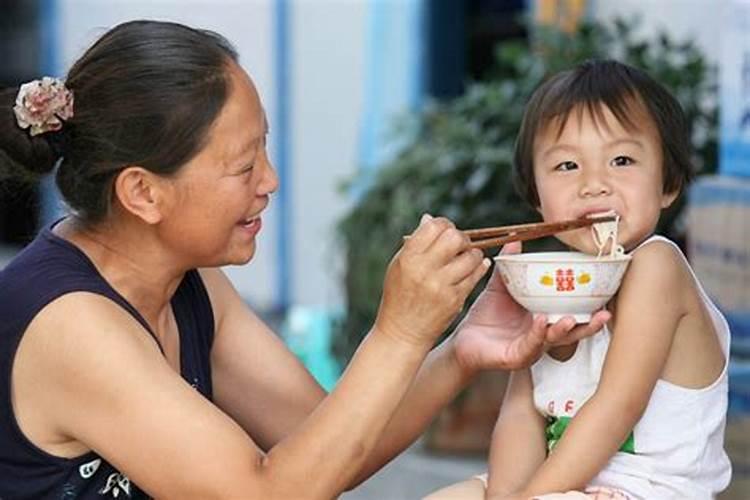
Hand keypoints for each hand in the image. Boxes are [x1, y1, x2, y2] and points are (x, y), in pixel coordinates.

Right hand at [375, 214, 490, 346]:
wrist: (402, 333)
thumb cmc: (399, 296)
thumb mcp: (398, 266)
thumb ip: (415, 243)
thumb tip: (430, 219)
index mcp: (408, 258)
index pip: (434, 227)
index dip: (444, 225)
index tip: (446, 231)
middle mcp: (424, 270)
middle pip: (455, 238)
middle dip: (461, 237)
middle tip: (459, 244)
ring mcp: (441, 286)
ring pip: (470, 256)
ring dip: (472, 253)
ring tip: (466, 258)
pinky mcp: (455, 299)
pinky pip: (475, 275)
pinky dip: (478, 267)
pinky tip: (475, 266)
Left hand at [452, 242, 610, 372]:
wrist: (462, 340)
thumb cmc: (485, 317)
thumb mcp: (500, 288)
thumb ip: (509, 267)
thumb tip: (516, 240)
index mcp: (543, 319)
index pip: (572, 314)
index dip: (589, 308)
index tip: (605, 295)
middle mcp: (542, 335)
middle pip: (572, 332)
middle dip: (590, 325)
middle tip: (604, 314)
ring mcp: (531, 348)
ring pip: (554, 341)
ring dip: (564, 330)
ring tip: (571, 319)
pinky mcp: (516, 358)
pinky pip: (530, 345)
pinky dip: (537, 332)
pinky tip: (541, 321)